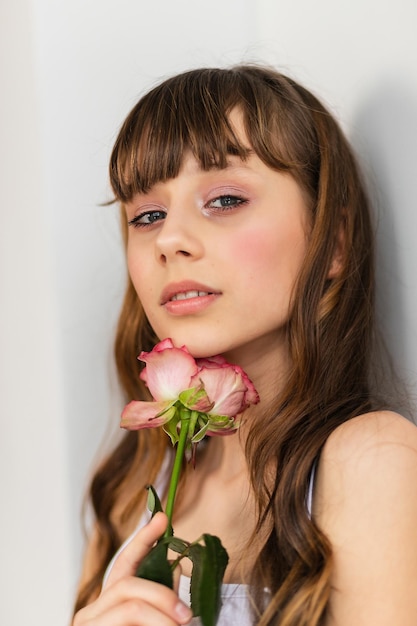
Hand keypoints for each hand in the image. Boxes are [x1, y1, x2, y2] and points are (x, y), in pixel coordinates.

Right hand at [73, 512, 192, 625]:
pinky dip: (154, 625)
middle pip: (128, 584)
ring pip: (132, 606)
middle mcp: (92, 610)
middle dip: (162, 595)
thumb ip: (159, 595)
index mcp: (109, 603)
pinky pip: (128, 619)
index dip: (144, 539)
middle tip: (187, 614)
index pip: (125, 562)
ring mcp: (88, 623)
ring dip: (162, 617)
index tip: (162, 518)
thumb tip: (175, 567)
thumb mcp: (152, 620)